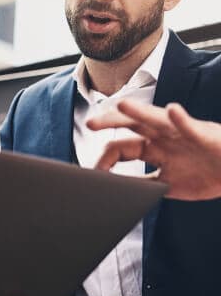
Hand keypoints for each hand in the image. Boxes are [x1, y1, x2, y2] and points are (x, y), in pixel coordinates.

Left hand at [87, 99, 220, 199]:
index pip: (121, 147)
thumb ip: (145, 183)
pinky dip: (181, 119)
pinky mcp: (203, 134)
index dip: (105, 159)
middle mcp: (161, 135)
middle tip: (90, 123)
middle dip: (110, 122)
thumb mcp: (169, 183)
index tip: (95, 171)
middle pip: (130, 125)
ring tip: (123, 104)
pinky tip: (173, 111)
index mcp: (152, 147)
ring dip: (139, 111)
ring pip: (155, 118)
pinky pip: (191, 125)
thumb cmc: (204, 173)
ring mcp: (180, 132)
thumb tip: (119, 190)